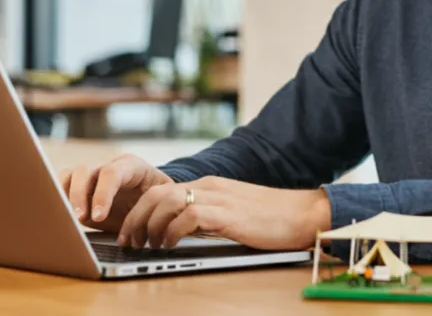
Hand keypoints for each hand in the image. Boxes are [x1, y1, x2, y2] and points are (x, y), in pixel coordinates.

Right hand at [59, 154, 172, 232]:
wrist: (150, 198)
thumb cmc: (155, 200)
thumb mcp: (157, 202)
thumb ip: (145, 210)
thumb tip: (135, 228)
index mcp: (131, 165)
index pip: (112, 173)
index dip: (102, 195)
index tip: (98, 217)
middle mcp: (108, 164)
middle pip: (85, 170)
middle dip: (79, 195)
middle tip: (80, 219)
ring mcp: (93, 172)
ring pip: (71, 174)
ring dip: (66, 196)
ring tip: (69, 218)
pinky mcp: (80, 184)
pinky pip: (62, 184)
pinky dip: (59, 198)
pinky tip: (63, 214)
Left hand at [118, 176, 331, 250]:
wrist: (303, 214)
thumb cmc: (272, 219)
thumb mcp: (232, 213)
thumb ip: (208, 216)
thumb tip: (181, 231)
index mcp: (209, 185)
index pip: (161, 190)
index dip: (139, 211)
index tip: (130, 233)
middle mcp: (209, 186)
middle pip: (156, 193)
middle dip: (135, 218)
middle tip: (129, 241)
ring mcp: (218, 198)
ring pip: (166, 201)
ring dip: (149, 226)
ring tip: (147, 245)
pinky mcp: (228, 213)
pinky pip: (188, 216)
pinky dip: (172, 231)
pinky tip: (170, 244)